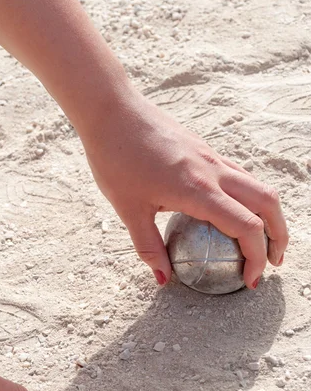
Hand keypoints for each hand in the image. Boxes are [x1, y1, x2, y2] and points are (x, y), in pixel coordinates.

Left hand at [83, 90, 287, 289]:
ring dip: (268, 215)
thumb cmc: (115, 158)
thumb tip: (162, 278)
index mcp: (198, 190)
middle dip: (278, 236)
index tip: (250, 280)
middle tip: (273, 261)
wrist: (112, 110)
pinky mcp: (205, 149)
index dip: (256, 258)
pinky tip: (234, 209)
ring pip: (257, 186)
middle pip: (267, 203)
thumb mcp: (128, 210)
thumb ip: (149, 247)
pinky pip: (239, 174)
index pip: (246, 227)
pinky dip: (249, 197)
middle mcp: (213, 171)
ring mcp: (212, 157)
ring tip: (261, 239)